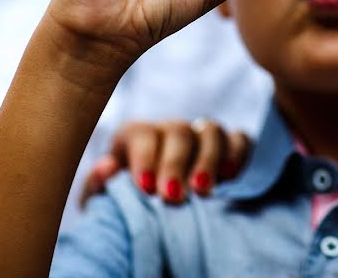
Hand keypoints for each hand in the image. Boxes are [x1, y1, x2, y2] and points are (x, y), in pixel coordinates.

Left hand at [79, 119, 251, 205]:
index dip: (145, 158)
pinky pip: (238, 139)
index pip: (142, 133)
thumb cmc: (126, 202)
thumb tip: (104, 168)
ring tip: (203, 191)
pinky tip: (230, 177)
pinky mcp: (229, 145)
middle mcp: (170, 130)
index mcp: (136, 136)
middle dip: (176, 163)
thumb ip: (99, 185)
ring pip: (210, 131)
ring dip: (208, 160)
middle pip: (178, 131)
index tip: (146, 189)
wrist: (155, 208)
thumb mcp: (104, 198)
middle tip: (174, 196)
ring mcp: (201, 135)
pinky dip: (236, 154)